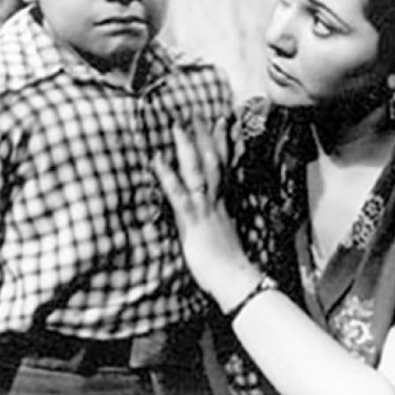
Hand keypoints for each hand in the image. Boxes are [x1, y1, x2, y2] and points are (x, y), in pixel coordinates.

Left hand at [152, 118, 262, 312]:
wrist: (236, 280)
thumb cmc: (230, 267)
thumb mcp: (226, 238)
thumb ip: (220, 223)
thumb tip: (218, 219)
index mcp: (224, 205)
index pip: (224, 166)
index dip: (222, 143)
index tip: (221, 122)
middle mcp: (216, 202)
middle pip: (212, 161)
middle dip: (205, 136)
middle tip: (196, 113)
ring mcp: (205, 209)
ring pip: (197, 170)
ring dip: (187, 146)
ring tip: (177, 126)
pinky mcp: (192, 221)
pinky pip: (179, 193)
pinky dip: (168, 175)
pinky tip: (158, 160)